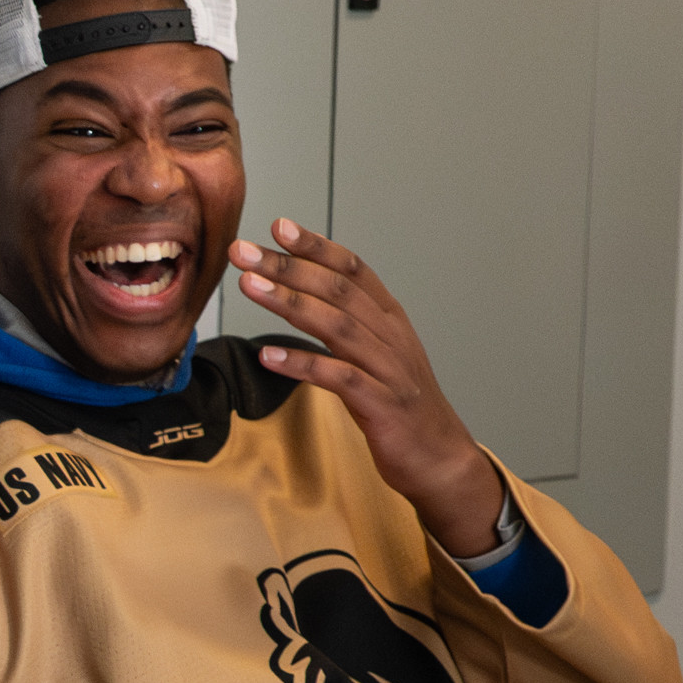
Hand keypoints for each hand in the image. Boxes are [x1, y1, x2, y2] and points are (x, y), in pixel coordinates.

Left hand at [227, 219, 506, 554]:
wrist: (438, 456)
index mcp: (388, 318)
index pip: (352, 268)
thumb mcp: (375, 354)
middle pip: (336, 290)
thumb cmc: (398, 403)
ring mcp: (388, 368)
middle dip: (287, 266)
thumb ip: (345, 323)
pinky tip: (268, 355)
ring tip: (249, 286)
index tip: (279, 226)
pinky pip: (337, 377)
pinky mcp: (381, 403)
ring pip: (335, 325)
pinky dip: (302, 363)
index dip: (316, 246)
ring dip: (288, 303)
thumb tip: (301, 294)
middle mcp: (390, 335)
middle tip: (244, 251)